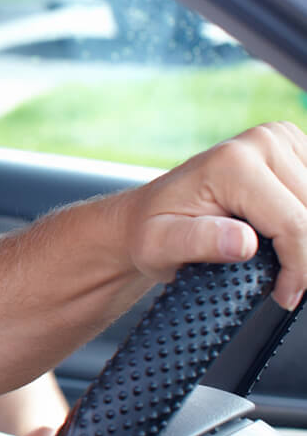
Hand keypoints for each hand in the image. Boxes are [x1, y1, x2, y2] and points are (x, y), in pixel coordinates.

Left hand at [123, 122, 306, 309]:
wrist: (145, 214)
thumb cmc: (152, 232)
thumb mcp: (160, 246)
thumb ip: (199, 242)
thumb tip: (242, 242)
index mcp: (232, 163)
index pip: (296, 224)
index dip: (299, 268)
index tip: (285, 295)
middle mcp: (260, 142)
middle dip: (303, 256)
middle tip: (284, 281)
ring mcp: (278, 140)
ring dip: (306, 239)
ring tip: (280, 258)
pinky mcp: (292, 148)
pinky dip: (306, 220)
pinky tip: (287, 234)